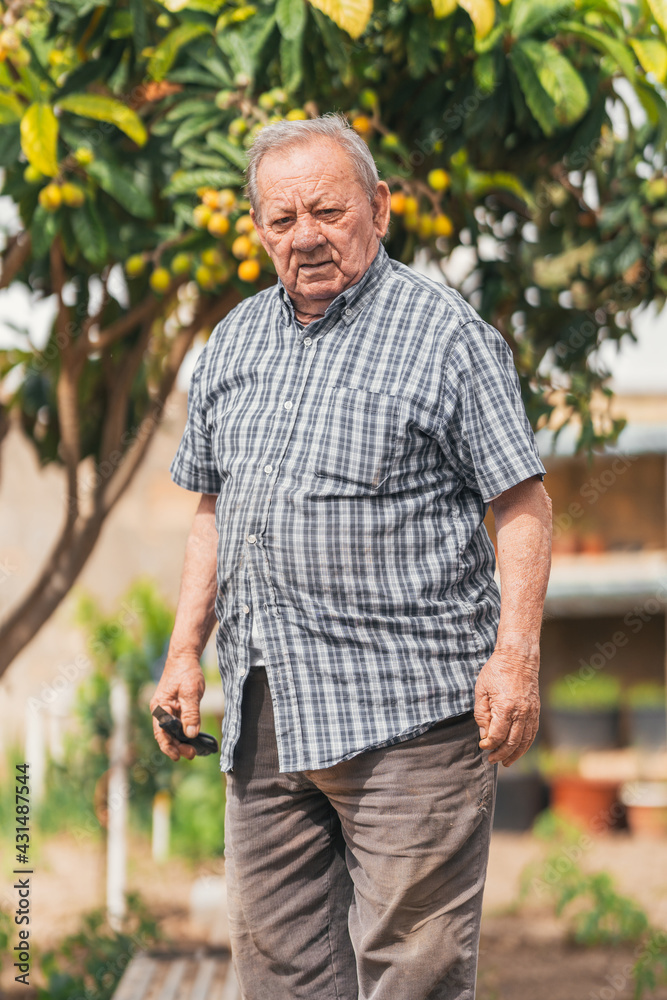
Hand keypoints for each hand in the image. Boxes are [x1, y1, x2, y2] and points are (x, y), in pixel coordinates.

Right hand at [150, 653, 204, 760]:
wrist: (185, 657)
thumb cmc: (186, 672)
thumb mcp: (191, 692)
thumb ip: (191, 713)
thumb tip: (191, 735)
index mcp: (160, 707)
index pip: (161, 732)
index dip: (168, 747)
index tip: (178, 757)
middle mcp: (161, 710)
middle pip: (166, 735)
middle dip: (177, 746)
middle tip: (192, 754)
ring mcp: (167, 709)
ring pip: (172, 731)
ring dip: (181, 741)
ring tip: (194, 750)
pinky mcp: (175, 707)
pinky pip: (178, 724)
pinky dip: (184, 732)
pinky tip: (194, 738)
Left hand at [474, 647, 539, 766]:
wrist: (519, 657)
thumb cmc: (496, 671)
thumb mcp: (481, 690)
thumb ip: (481, 714)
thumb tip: (484, 734)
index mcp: (505, 708)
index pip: (497, 736)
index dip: (488, 745)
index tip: (482, 746)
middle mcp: (521, 713)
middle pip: (512, 743)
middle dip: (500, 754)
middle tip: (491, 759)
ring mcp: (531, 713)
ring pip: (525, 741)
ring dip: (515, 754)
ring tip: (505, 762)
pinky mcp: (536, 711)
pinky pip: (532, 733)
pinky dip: (525, 745)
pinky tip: (518, 750)